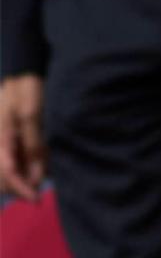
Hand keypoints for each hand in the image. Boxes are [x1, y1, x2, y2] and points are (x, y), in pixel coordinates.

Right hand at [0, 74, 45, 200]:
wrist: (20, 76)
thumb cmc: (24, 92)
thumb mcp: (31, 116)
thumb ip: (33, 145)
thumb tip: (37, 174)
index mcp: (1, 142)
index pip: (8, 174)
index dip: (21, 189)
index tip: (36, 198)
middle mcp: (0, 146)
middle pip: (6, 177)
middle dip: (23, 183)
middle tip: (43, 179)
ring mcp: (5, 144)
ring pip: (13, 170)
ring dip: (28, 173)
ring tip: (44, 164)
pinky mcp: (11, 141)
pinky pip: (18, 159)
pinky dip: (30, 162)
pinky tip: (41, 157)